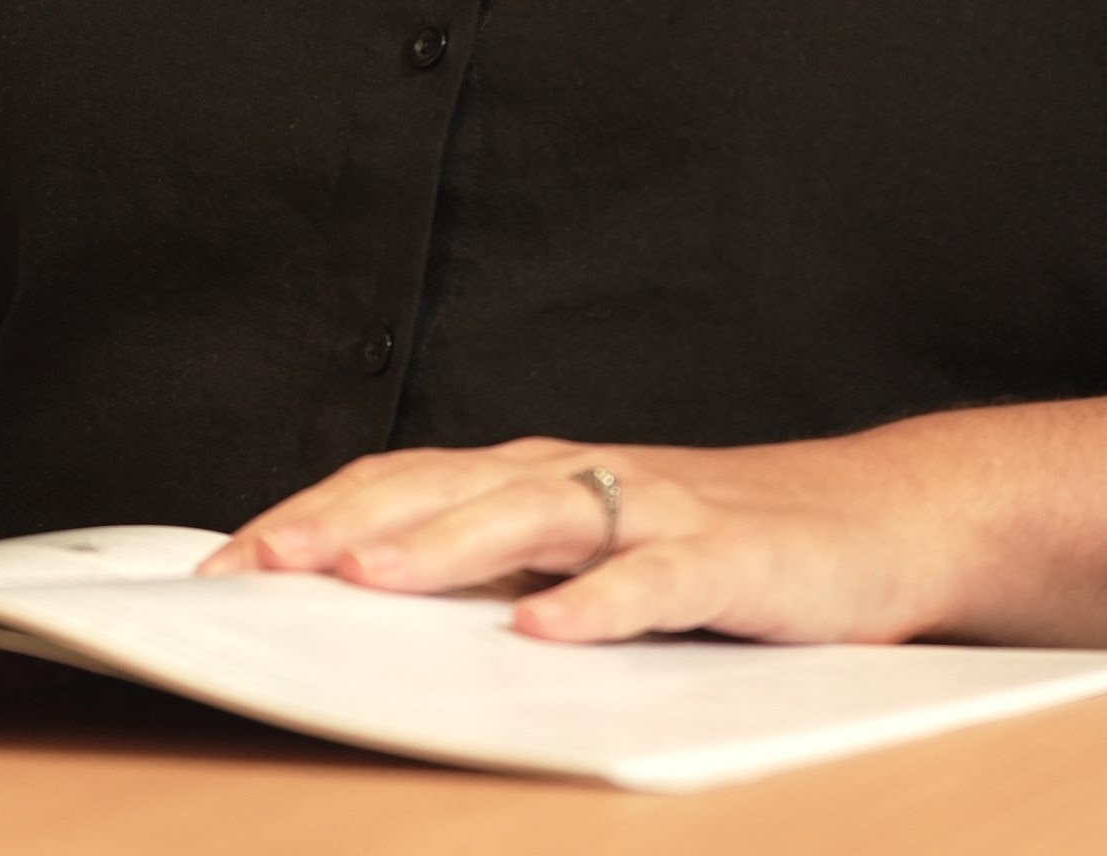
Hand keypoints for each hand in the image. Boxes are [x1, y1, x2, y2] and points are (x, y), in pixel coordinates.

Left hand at [202, 432, 947, 644]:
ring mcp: (657, 511)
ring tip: (370, 580)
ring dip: (445, 544)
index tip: (222, 567)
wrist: (883, 519)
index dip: (308, 516)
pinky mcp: (732, 559)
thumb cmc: (718, 545)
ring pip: (533, 515)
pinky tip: (545, 630)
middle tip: (257, 567)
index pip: (396, 482)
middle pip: (440, 485)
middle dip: (342, 525)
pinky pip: (655, 581)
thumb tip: (364, 610)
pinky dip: (597, 602)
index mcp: (534, 477)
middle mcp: (581, 477)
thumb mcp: (589, 555)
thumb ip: (495, 570)